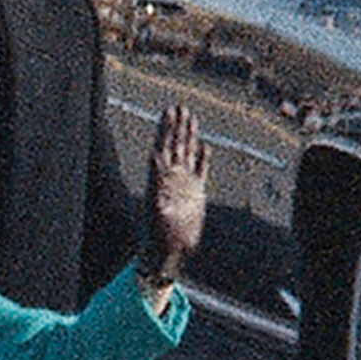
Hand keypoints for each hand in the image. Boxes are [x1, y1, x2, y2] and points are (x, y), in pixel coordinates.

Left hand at [141, 106, 207, 287]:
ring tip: (189, 116)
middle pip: (174, 145)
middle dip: (175, 126)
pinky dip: (202, 157)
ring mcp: (183, 185)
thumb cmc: (158, 240)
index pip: (162, 148)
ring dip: (187, 135)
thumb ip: (158, 206)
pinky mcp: (195, 194)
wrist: (169, 253)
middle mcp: (170, 179)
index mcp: (158, 181)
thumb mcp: (157, 223)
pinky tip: (204, 145)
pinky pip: (200, 170)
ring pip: (186, 153)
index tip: (166, 113)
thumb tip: (156, 189)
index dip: (164, 130)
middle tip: (177, 106)